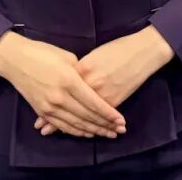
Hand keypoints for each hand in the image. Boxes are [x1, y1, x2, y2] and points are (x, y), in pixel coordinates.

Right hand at [0, 31, 126, 138]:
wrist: (14, 59)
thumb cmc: (43, 52)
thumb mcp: (67, 57)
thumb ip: (82, 73)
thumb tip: (93, 85)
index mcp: (68, 80)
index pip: (93, 102)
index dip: (109, 113)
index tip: (121, 120)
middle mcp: (59, 97)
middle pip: (86, 116)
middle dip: (104, 125)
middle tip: (118, 131)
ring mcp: (48, 106)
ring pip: (75, 124)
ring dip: (93, 131)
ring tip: (107, 134)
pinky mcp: (41, 111)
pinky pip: (62, 125)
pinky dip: (76, 131)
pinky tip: (87, 133)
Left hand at [36, 26, 173, 135]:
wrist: (142, 51)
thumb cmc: (118, 49)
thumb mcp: (93, 55)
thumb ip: (79, 69)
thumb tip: (67, 80)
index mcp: (83, 70)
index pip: (61, 91)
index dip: (49, 104)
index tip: (39, 114)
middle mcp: (90, 85)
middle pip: (69, 106)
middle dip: (55, 120)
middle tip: (43, 130)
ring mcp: (102, 95)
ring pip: (83, 115)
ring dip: (69, 126)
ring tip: (52, 132)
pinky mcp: (114, 101)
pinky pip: (96, 117)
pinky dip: (88, 125)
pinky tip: (81, 130)